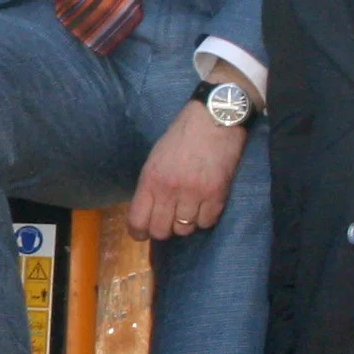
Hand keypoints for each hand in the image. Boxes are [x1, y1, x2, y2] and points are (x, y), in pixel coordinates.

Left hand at [125, 102, 243, 242]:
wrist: (214, 120)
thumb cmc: (182, 137)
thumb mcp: (155, 158)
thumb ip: (150, 185)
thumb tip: (146, 212)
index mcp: (150, 179)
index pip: (137, 221)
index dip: (138, 233)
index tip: (142, 234)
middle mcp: (169, 190)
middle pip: (160, 231)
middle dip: (163, 230)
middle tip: (169, 221)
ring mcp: (194, 193)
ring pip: (184, 229)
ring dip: (185, 223)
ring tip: (189, 209)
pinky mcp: (216, 195)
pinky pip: (207, 223)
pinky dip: (205, 219)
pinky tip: (204, 206)